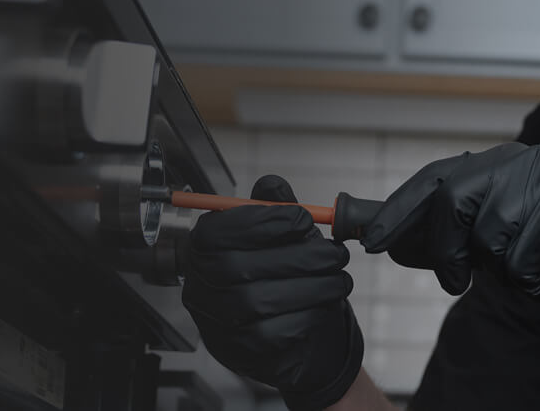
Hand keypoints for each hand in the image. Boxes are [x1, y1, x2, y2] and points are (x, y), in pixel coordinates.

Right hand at [181, 175, 363, 409]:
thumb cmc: (282, 279)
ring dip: (311, 287)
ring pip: (258, 302)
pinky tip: (324, 305)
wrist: (295, 338)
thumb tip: (272, 186)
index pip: (215, 233)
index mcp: (203, 252)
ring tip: (338, 279)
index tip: (302, 219)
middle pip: (236, 268)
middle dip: (297, 257)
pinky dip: (308, 316)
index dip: (260, 222)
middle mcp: (201, 289)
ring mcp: (217, 325)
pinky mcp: (241, 354)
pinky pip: (273, 334)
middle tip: (334, 255)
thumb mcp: (279, 238)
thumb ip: (273, 210)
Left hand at [356, 142, 539, 355]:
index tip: (369, 239)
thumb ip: (440, 236)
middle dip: (443, 249)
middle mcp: (523, 160)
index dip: (399, 209)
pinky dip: (529, 281)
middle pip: (452, 199)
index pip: (436, 177)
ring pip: (487, 232)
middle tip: (454, 281)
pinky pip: (521, 255)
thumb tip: (377, 233)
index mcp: (500, 164)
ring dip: (499, 270)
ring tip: (526, 271)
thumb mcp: (487, 248)